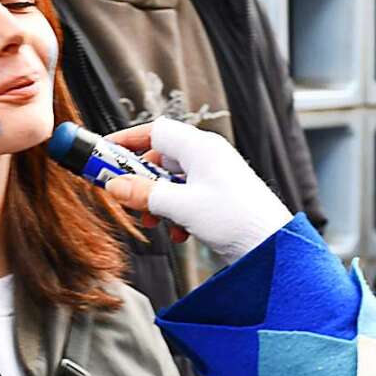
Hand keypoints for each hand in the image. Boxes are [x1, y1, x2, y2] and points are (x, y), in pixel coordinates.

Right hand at [104, 118, 293, 264]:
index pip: (155, 131)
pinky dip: (176, 211)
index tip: (103, 153)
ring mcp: (215, 175)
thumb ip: (144, 195)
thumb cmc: (236, 219)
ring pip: (172, 180)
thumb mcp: (181, 207)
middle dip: (141, 181)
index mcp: (200, 147)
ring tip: (154, 222)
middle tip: (125, 199)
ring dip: (157, 201)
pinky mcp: (220, 195)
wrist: (272, 244)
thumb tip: (114, 186)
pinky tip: (180, 233)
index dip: (127, 140)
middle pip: (161, 158)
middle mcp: (208, 155)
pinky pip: (188, 195)